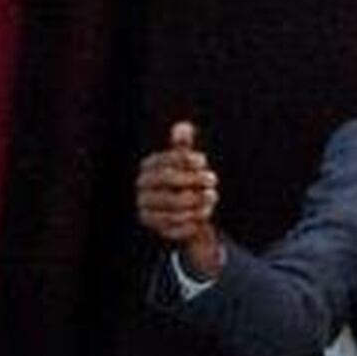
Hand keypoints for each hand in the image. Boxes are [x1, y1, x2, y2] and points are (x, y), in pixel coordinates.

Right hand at [134, 120, 225, 277]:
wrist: (185, 212)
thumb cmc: (186, 181)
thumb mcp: (186, 163)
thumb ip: (183, 146)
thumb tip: (183, 126)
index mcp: (148, 169)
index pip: (163, 161)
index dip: (185, 160)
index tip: (203, 161)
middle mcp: (143, 189)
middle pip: (168, 181)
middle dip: (194, 179)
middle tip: (213, 179)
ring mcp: (147, 210)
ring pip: (172, 205)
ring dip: (197, 201)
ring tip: (212, 196)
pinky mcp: (156, 229)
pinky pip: (175, 227)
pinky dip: (193, 221)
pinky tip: (204, 213)